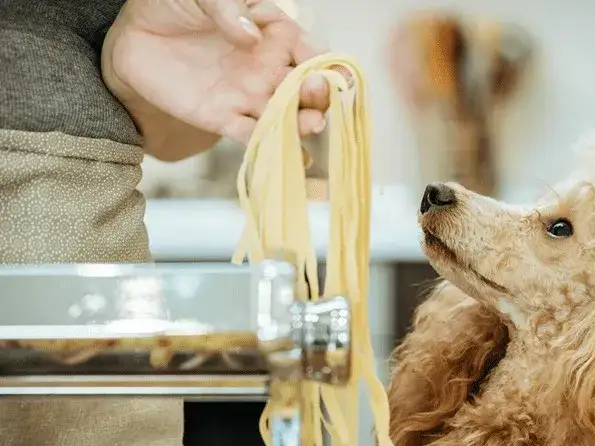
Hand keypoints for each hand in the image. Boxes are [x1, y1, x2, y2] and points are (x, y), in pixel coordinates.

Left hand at [103, 0, 330, 158]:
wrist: (134, 34)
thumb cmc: (175, 3)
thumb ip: (227, 5)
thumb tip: (251, 35)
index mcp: (273, 33)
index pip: (309, 50)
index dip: (327, 61)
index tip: (334, 70)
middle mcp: (268, 68)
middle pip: (305, 88)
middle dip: (318, 94)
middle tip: (316, 93)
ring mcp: (248, 95)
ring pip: (285, 114)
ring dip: (302, 123)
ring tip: (311, 124)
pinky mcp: (223, 117)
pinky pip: (251, 136)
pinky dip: (270, 147)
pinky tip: (294, 157)